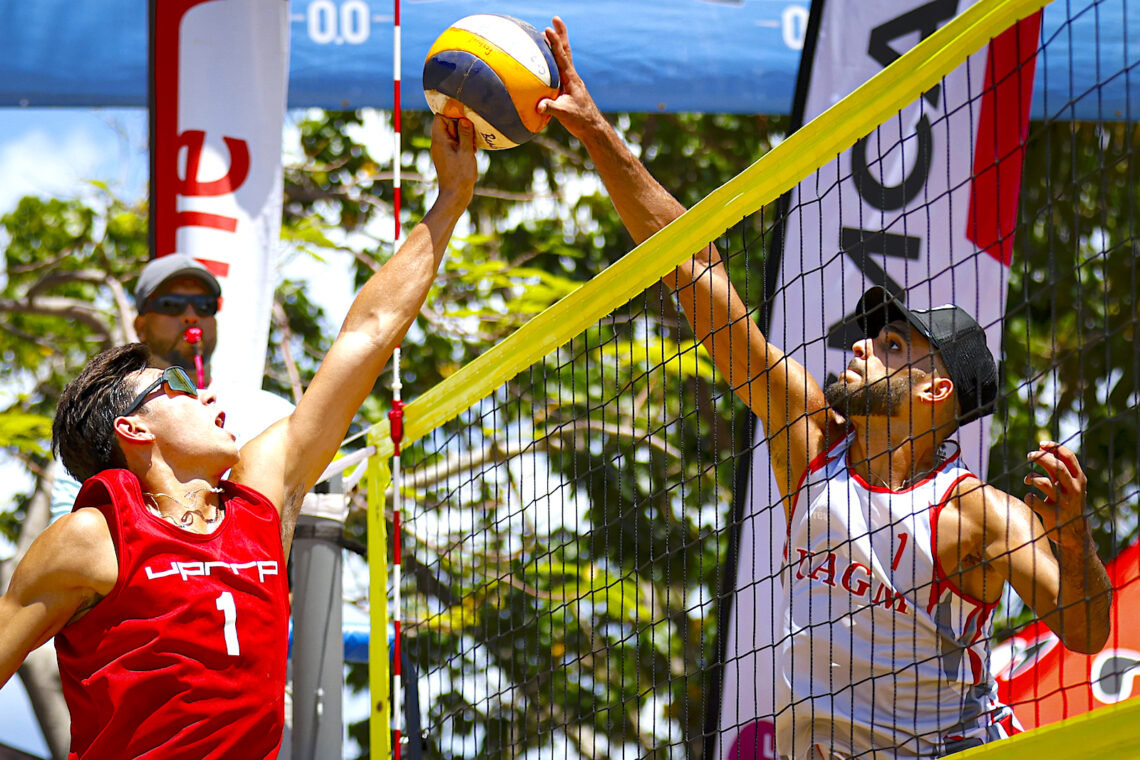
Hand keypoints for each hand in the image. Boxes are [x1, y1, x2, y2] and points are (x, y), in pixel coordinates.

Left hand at [430, 115, 475, 205]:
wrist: (455, 196)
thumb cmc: (460, 175)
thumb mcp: (466, 152)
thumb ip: (465, 134)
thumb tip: (464, 119)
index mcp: (439, 140)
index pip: (440, 117)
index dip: (452, 115)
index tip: (465, 121)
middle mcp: (439, 144)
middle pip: (448, 124)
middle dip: (461, 126)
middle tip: (471, 136)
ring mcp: (443, 151)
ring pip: (453, 134)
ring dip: (465, 136)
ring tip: (472, 147)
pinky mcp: (449, 157)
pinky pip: (456, 144)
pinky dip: (464, 145)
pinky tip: (472, 152)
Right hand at [540, 17, 606, 140]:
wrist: (592, 127)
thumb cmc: (580, 120)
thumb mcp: (564, 114)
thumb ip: (552, 108)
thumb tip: (539, 106)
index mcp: (571, 78)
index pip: (562, 56)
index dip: (555, 42)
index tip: (548, 29)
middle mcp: (572, 76)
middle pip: (566, 50)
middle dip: (561, 34)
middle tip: (555, 19)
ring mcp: (571, 80)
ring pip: (564, 57)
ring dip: (558, 44)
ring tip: (549, 32)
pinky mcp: (568, 87)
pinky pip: (559, 69)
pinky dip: (554, 59)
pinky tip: (546, 60)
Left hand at [1024, 441, 1090, 547]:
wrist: (1075, 533)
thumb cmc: (1068, 503)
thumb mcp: (1068, 485)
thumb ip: (1057, 468)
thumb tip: (1040, 448)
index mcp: (1079, 479)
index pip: (1069, 457)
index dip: (1055, 447)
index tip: (1041, 444)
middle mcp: (1073, 489)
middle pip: (1057, 467)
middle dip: (1041, 458)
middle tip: (1029, 455)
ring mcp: (1064, 503)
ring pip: (1045, 483)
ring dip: (1032, 477)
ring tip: (1028, 479)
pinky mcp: (1053, 515)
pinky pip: (1035, 501)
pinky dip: (1029, 497)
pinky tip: (1030, 498)